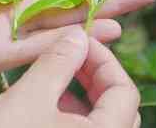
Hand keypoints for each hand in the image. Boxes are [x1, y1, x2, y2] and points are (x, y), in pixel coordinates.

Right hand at [0, 30, 140, 127]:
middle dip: (94, 76)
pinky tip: (42, 103)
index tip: (77, 42)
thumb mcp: (29, 97)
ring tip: (53, 78)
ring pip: (99, 122)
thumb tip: (80, 36)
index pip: (125, 92)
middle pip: (118, 108)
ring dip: (81, 95)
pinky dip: (68, 115)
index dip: (104, 60)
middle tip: (69, 56)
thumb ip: (58, 62)